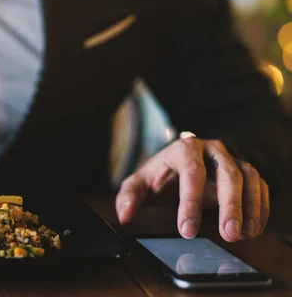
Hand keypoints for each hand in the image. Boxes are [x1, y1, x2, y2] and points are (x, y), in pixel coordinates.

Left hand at [116, 136, 268, 241]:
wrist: (176, 163)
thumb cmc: (158, 175)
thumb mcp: (139, 183)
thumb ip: (128, 197)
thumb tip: (125, 215)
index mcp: (184, 149)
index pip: (191, 173)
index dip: (190, 202)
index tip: (187, 230)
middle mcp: (212, 150)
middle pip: (227, 174)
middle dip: (230, 205)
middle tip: (228, 234)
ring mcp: (231, 158)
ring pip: (248, 178)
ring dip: (249, 208)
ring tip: (242, 234)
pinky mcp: (245, 170)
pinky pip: (259, 186)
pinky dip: (259, 208)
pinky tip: (252, 229)